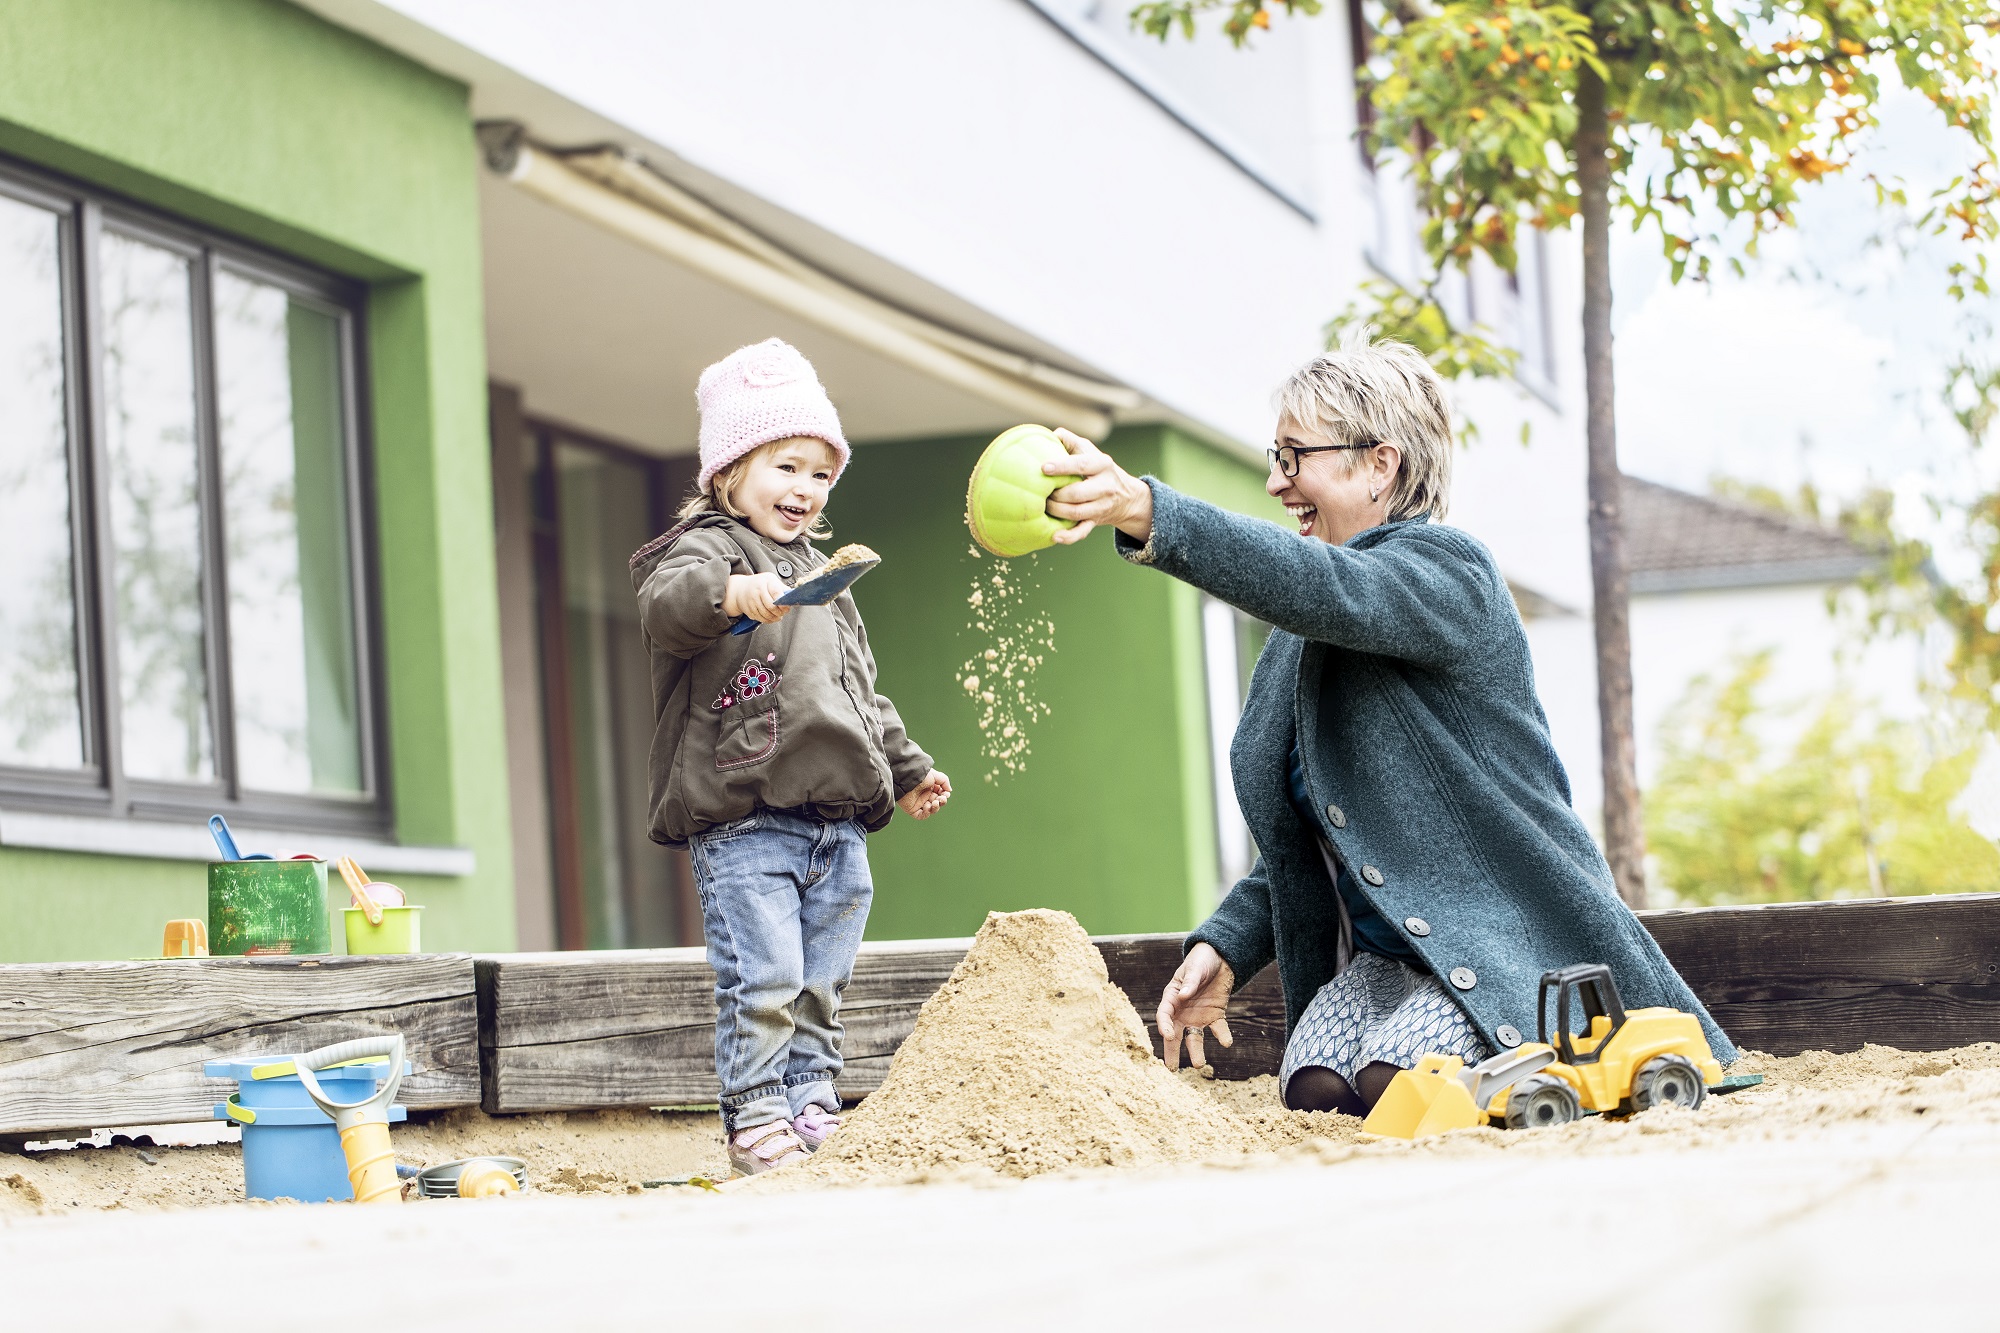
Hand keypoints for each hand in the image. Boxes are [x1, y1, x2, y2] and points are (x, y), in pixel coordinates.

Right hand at [723, 572, 791, 622]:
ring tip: (778, 616)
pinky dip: (768, 620)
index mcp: (764, 582)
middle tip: (784, 612)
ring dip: (775, 617)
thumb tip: (792, 595)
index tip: (787, 607)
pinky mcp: (749, 610)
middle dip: (780, 612)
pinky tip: (772, 617)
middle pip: (771, 606)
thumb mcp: (770, 580)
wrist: (739, 589)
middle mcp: (756, 592)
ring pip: (766, 615)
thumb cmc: (759, 584)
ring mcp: (751, 602)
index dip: (783, 602)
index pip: (776, 593)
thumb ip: (781, 588)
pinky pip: (760, 619)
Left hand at [898, 770, 951, 819]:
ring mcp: (919, 803)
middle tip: (941, 798)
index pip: (941, 795)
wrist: (907, 779)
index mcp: (930, 787)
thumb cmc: (920, 775)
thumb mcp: (935, 775)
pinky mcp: (912, 809)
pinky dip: (927, 813)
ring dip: (936, 808)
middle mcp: (925, 795)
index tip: (945, 794)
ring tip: (934, 802)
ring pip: (931, 810)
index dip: (945, 795)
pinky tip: (927, 806)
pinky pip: (922, 816)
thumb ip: (944, 781)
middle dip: (941, 801)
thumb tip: (949, 791)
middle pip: (937, 803)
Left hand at [1042, 428, 1153, 544]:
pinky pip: (1082, 532)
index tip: (1044, 468)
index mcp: (1102, 465)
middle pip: (1078, 493)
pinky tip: (1054, 536)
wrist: (1126, 496)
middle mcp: (1105, 486)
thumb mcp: (1090, 451)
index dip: (1063, 467)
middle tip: (1041, 492)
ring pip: (1077, 513)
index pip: (1082, 465)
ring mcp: (1101, 506)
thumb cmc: (1098, 468)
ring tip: (1044, 506)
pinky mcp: (1096, 521)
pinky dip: (1068, 537)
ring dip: (1057, 511)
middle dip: (1057, 494)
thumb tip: (1052, 434)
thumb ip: (1072, 441)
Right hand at [1157, 942, 1234, 1072]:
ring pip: (1195, 1037)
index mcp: (1172, 998)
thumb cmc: (1201, 961)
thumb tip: (1184, 995)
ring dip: (1196, 1051)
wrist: (1220, 959)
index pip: (1164, 1015)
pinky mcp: (1215, 1015)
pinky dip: (1222, 1035)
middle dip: (1172, 1051)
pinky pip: (1218, 1028)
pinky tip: (1227, 1042)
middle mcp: (1183, 1011)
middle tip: (1172, 1068)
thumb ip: (1190, 981)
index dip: (1165, 1026)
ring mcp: (1198, 1015)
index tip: (1168, 1036)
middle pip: (1175, 1034)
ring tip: (1199, 1065)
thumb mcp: (1195, 968)